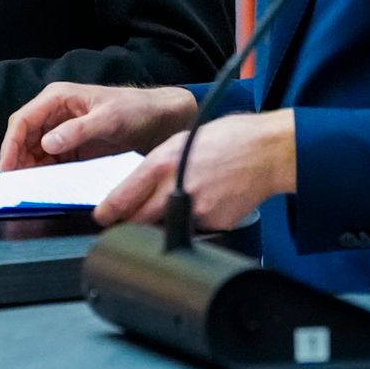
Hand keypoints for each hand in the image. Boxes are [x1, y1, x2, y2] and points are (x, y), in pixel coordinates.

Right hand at [0, 82, 197, 170]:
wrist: (158, 118)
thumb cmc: (134, 110)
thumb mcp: (108, 119)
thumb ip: (78, 130)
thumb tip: (47, 144)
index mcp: (57, 98)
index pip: (23, 120)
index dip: (11, 144)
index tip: (7, 167)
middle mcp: (54, 112)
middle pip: (23, 137)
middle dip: (16, 159)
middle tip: (15, 184)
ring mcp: (61, 130)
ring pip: (33, 151)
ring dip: (28, 168)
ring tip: (26, 188)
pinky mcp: (71, 146)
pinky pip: (49, 161)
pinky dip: (44, 172)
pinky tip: (44, 185)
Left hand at [95, 110, 297, 231]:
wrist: (267, 150)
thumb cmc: (230, 139)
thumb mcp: (183, 140)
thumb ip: (159, 165)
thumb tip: (141, 187)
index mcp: (163, 163)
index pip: (123, 197)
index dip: (108, 212)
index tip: (102, 217)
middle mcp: (175, 187)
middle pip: (138, 221)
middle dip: (130, 222)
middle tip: (128, 220)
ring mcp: (196, 209)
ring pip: (166, 227)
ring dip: (164, 222)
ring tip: (183, 200)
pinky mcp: (214, 224)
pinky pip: (195, 229)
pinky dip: (195, 220)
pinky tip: (209, 201)